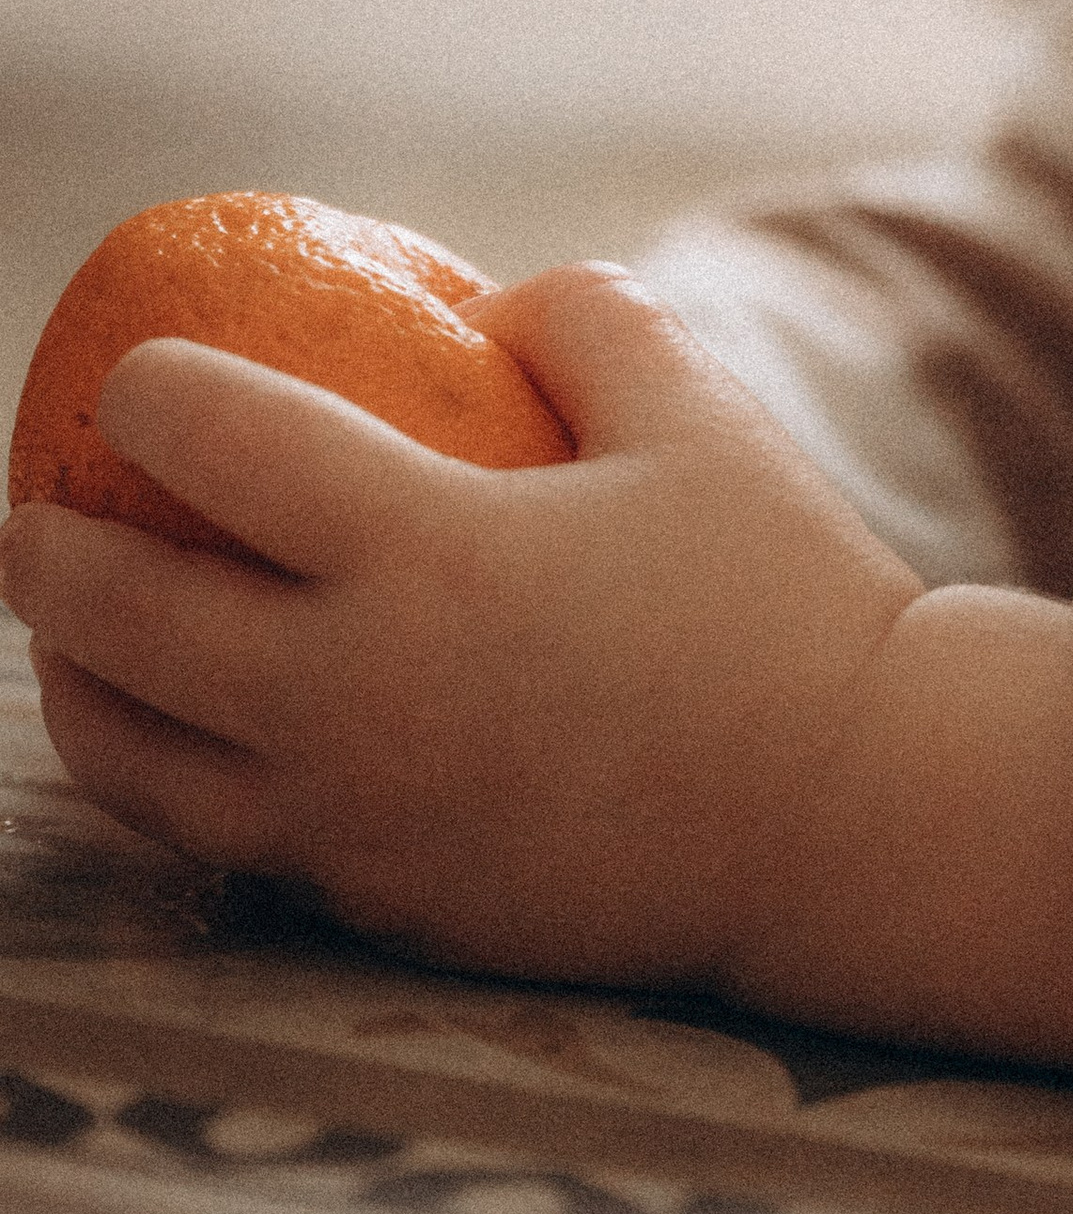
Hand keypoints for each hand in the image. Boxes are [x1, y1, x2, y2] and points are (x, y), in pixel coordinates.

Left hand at [0, 263, 1072, 1068]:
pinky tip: (189, 739)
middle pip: (121, 618)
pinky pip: (226, 839)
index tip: (131, 374)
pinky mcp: (381, 907)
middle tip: (32, 511)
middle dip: (47, 552)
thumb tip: (483, 306)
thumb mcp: (699, 411)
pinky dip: (175, 778)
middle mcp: (358, 695)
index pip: (221, 448)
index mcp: (430, 553)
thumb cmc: (784, 597)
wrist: (850, 820)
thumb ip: (583, 319)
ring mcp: (357, 818)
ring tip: (74, 639)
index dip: (149, 394)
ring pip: (136, 760)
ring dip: (77, 684)